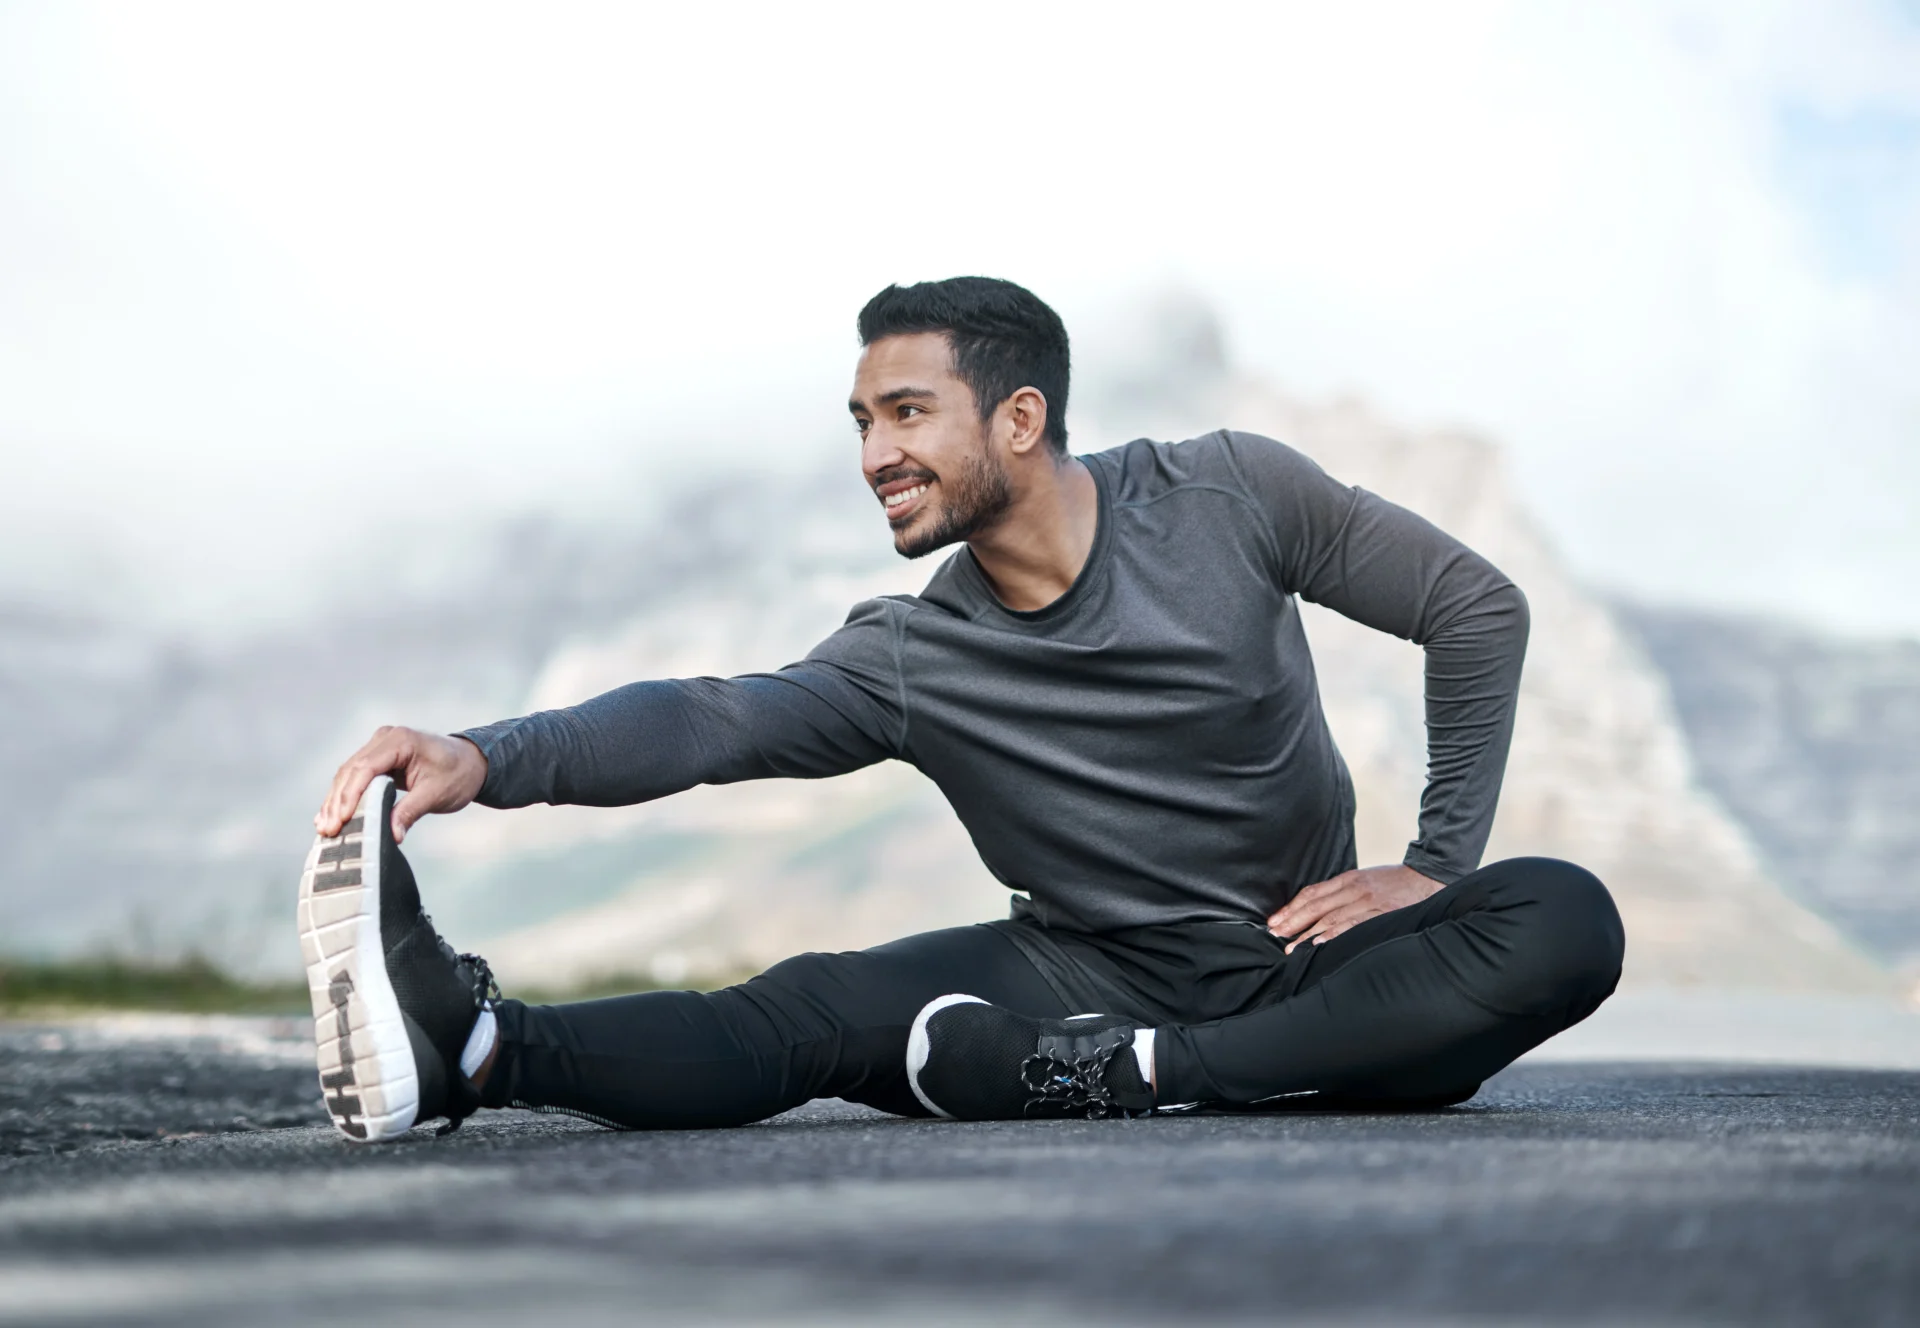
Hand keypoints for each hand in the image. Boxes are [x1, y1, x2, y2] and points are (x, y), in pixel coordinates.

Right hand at [315, 727, 488, 843]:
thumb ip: (409, 812)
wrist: (473, 763)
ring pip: (348, 774)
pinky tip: (329, 815)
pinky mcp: (378, 758)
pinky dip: (343, 796)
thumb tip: (391, 836)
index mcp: (401, 741)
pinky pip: (355, 777)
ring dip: (335, 801)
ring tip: (324, 828)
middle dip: (338, 802)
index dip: (351, 795)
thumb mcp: (436, 794)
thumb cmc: (459, 774)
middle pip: (351, 771)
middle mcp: (385, 739)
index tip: (341, 819)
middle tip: (328, 830)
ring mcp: (379, 746)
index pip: (365, 768)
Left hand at [1267, 864, 1443, 953]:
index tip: (1274, 921)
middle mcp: (1353, 889)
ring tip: (1292, 947)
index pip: (1312, 893)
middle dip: (1292, 921)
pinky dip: (1335, 934)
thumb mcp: (1365, 880)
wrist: (1427, 877)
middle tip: (1274, 934)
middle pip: (1316, 905)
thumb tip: (1319, 912)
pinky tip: (1320, 943)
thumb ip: (1344, 893)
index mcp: (1348, 879)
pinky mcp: (1381, 913)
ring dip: (1308, 933)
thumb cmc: (1394, 882)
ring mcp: (1367, 901)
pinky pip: (1354, 924)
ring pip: (1330, 917)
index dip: (1291, 908)